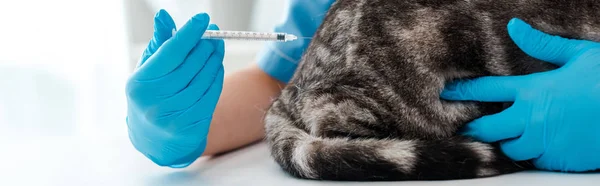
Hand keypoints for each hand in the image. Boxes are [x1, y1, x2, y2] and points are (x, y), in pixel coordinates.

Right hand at [125, 10, 224, 167]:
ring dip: (214, 60)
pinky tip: (216, 66)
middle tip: (215, 33)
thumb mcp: (148, 69)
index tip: (203, 19)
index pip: (170, 54)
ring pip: (203, 81)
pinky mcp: (190, 128)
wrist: (153, 139)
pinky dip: (216, 78)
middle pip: (190, 66)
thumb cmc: (151, 94)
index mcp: (140, 84)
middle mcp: (154, 103)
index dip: (189, 34)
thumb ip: (159, 43)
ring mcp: (173, 118)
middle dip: (205, 46)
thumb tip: (165, 16)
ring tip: (217, 48)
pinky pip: (210, 96)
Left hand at [441, 18, 599, 171]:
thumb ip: (542, 45)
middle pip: (487, 128)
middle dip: (474, 127)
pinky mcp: (557, 158)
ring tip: (509, 135)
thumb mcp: (577, 55)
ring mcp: (543, 141)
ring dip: (507, 142)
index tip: (448, 94)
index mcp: (533, 90)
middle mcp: (531, 118)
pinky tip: (538, 145)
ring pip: (509, 148)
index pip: (486, 89)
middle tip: (466, 127)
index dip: (463, 92)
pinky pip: (534, 160)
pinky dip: (533, 153)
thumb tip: (514, 27)